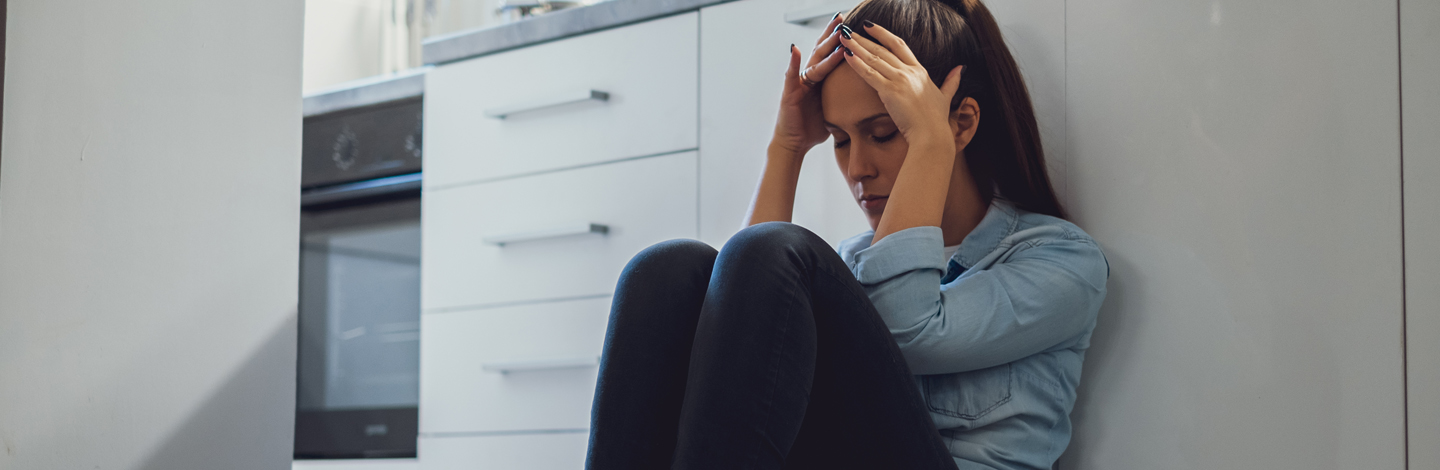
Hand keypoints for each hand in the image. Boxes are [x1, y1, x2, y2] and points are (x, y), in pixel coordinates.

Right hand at [771, 13, 849, 156]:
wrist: (793, 145)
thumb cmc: (811, 130)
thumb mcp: (833, 112)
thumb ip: (843, 102)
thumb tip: (863, 103)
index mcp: (820, 81)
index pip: (832, 57)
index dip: (841, 43)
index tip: (852, 29)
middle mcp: (808, 78)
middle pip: (822, 52)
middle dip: (833, 35)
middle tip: (843, 19)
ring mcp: (798, 83)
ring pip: (813, 61)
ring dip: (824, 46)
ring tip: (834, 32)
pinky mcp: (789, 93)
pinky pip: (791, 75)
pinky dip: (792, 62)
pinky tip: (794, 49)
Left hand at [838, 22, 963, 145]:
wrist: (932, 135)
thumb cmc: (936, 120)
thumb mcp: (946, 96)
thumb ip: (952, 81)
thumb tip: (961, 68)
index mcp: (920, 71)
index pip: (899, 45)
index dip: (883, 34)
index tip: (870, 26)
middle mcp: (909, 72)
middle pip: (882, 49)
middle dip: (864, 39)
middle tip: (849, 31)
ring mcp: (900, 80)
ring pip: (874, 59)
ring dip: (857, 47)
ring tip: (843, 39)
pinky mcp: (890, 92)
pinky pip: (870, 74)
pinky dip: (857, 64)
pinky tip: (847, 56)